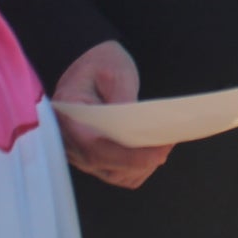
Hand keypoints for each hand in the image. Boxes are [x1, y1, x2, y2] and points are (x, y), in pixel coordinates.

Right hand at [52, 40, 173, 188]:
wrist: (89, 62)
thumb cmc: (100, 64)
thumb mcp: (115, 73)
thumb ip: (123, 100)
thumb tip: (139, 127)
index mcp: (69, 117)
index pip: (96, 149)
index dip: (129, 156)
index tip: (159, 152)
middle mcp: (69, 142)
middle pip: (107, 167)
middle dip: (142, 160)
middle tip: (169, 142)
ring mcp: (79, 154)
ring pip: (114, 175)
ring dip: (141, 165)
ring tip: (162, 144)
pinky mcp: (92, 158)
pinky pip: (117, 174)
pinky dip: (136, 168)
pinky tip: (151, 151)